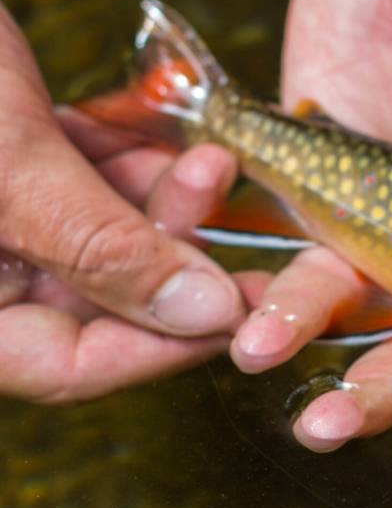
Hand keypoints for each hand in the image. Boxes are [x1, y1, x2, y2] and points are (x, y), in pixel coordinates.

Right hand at [0, 2, 268, 401]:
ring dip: (166, 202)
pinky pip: (93, 184)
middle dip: (177, 259)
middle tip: (250, 247)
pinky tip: (175, 141)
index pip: (68, 366)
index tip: (240, 311)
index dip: (164, 346)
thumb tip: (205, 315)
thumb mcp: (6, 164)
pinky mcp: (19, 165)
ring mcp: (2, 219)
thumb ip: (101, 247)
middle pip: (103, 301)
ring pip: (109, 238)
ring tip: (211, 161)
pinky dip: (135, 164)